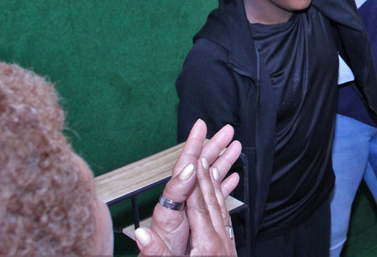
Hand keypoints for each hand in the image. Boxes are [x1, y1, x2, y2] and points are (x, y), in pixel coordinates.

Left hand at [135, 120, 240, 255]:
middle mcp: (179, 203)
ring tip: (235, 145)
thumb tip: (141, 232)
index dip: (189, 153)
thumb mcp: (157, 251)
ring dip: (222, 160)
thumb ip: (151, 244)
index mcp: (168, 209)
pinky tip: (233, 176)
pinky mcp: (199, 216)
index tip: (200, 137)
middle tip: (226, 131)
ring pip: (208, 177)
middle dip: (212, 147)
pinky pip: (214, 194)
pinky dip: (224, 183)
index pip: (180, 175)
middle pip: (197, 168)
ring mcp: (190, 207)